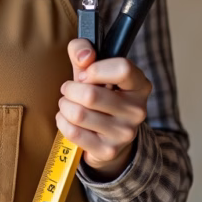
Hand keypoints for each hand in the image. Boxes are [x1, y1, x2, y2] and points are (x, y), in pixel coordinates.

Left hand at [56, 38, 151, 180]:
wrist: (108, 135)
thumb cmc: (99, 93)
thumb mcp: (93, 68)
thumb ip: (83, 50)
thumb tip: (83, 57)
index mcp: (140, 85)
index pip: (123, 68)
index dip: (95, 69)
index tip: (85, 74)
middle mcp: (138, 110)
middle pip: (90, 95)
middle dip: (69, 89)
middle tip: (69, 90)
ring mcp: (125, 133)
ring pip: (78, 114)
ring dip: (64, 106)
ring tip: (68, 104)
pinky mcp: (109, 151)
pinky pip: (73, 132)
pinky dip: (62, 122)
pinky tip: (67, 119)